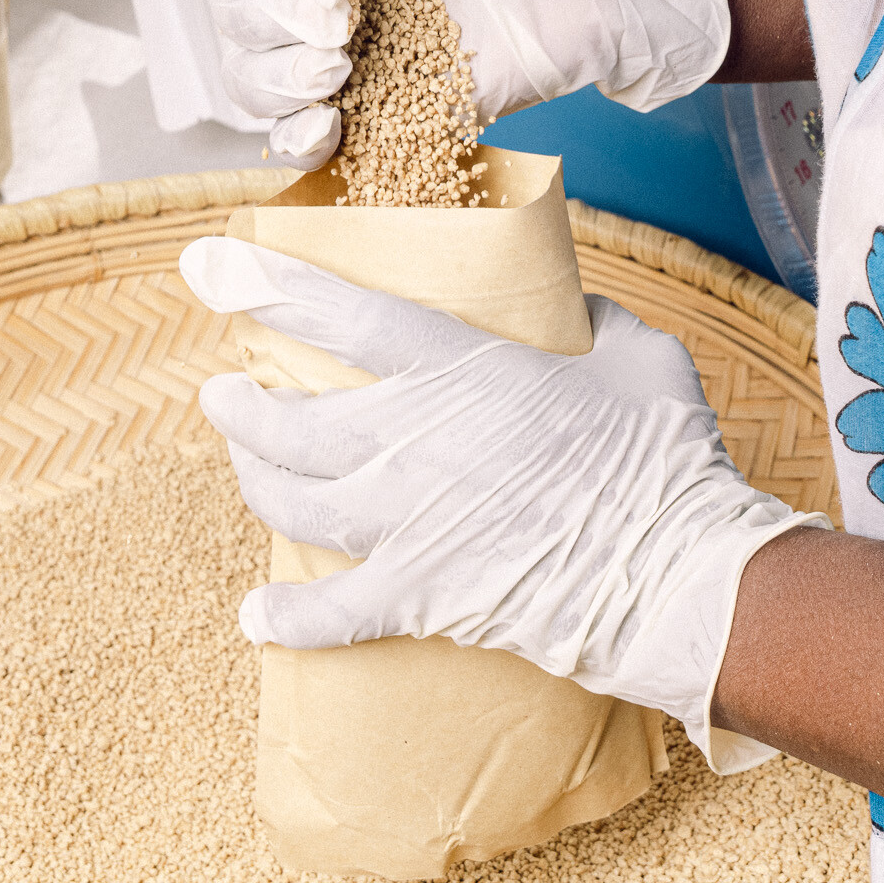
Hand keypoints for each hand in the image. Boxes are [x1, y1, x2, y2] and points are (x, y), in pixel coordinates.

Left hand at [178, 236, 819, 765]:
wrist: (676, 573)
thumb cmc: (665, 457)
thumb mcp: (636, 354)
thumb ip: (593, 320)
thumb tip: (576, 307)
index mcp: (458, 368)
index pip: (338, 315)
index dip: (265, 285)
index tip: (207, 264)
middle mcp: (410, 440)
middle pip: (288, 417)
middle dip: (239, 402)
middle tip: (225, 389)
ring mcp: (406, 522)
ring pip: (289, 500)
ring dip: (252, 477)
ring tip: (241, 459)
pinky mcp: (418, 595)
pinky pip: (329, 612)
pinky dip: (285, 618)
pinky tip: (255, 617)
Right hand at [206, 0, 729, 165]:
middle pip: (240, 6)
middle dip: (276, 17)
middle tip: (343, 23)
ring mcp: (348, 51)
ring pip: (253, 76)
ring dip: (275, 79)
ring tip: (336, 73)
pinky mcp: (384, 110)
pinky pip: (307, 138)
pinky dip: (298, 141)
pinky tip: (327, 127)